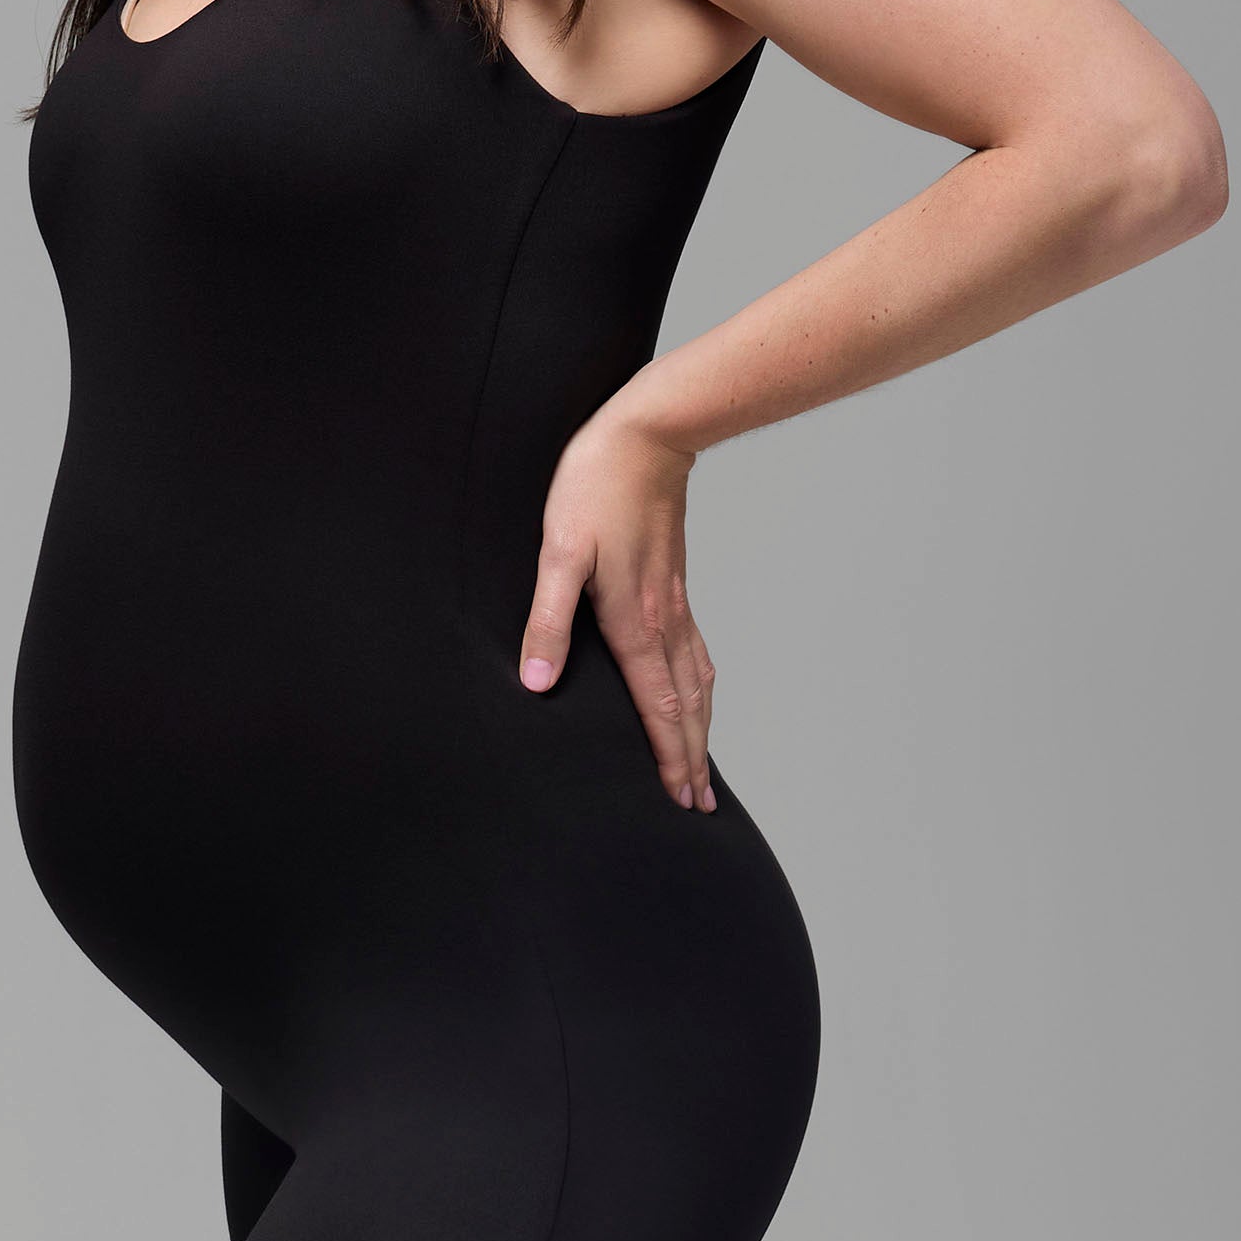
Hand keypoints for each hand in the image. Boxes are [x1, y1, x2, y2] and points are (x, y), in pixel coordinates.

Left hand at [517, 405, 718, 808]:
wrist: (647, 434)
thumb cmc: (595, 486)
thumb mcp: (558, 551)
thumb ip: (549, 620)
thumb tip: (537, 684)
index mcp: (634, 620)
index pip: (656, 705)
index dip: (667, 755)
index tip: (679, 797)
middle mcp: (662, 619)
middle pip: (686, 704)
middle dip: (692, 758)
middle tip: (700, 806)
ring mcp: (674, 602)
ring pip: (697, 681)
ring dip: (702, 729)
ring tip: (703, 768)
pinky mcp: (674, 584)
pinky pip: (695, 652)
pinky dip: (702, 689)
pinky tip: (699, 695)